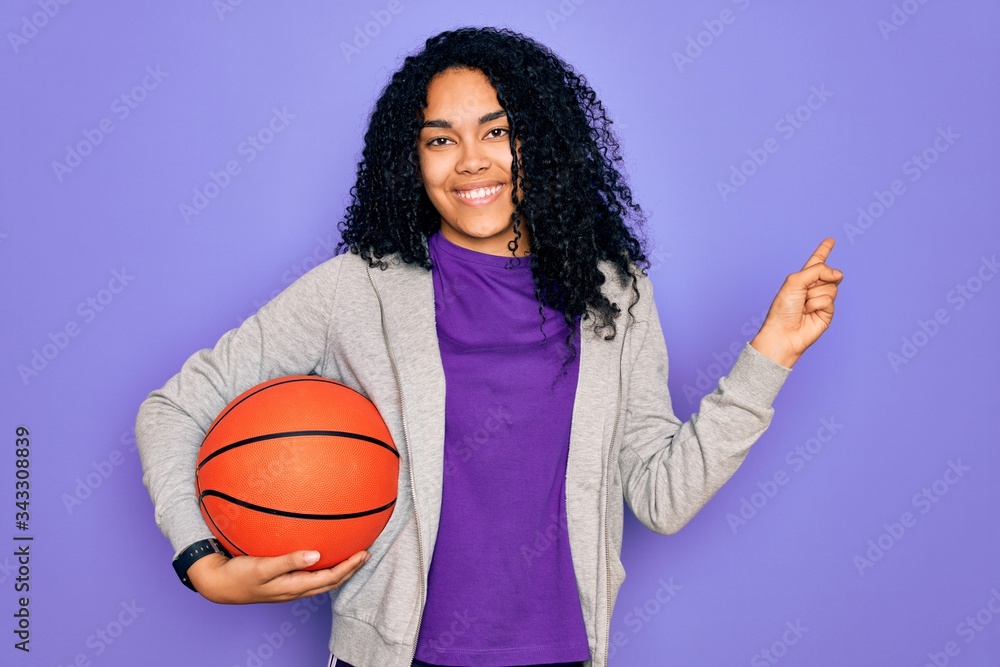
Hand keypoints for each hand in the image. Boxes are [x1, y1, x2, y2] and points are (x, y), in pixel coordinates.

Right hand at [187, 549, 369, 603]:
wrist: (217, 584)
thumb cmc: (238, 575)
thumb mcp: (263, 567)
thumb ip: (289, 561)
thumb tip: (316, 555)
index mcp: (293, 587)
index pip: (329, 579)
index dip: (349, 567)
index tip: (363, 554)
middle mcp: (294, 589)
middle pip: (330, 582)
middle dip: (349, 570)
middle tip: (365, 555)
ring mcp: (288, 588)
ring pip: (321, 582)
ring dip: (338, 570)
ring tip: (350, 557)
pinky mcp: (282, 582)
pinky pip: (309, 577)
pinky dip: (322, 568)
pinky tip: (322, 556)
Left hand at [750, 237, 843, 367]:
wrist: (784, 333)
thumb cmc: (783, 308)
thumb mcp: (795, 281)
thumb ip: (817, 271)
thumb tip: (839, 273)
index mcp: (802, 279)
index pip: (816, 262)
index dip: (823, 251)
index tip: (830, 240)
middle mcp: (813, 288)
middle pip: (828, 273)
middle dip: (818, 279)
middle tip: (804, 292)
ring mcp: (821, 300)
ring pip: (830, 286)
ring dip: (814, 295)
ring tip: (803, 305)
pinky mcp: (828, 312)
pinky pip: (829, 300)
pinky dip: (817, 304)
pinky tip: (808, 313)